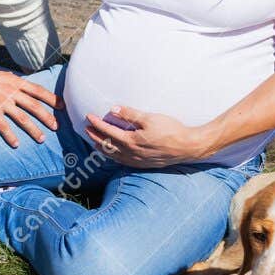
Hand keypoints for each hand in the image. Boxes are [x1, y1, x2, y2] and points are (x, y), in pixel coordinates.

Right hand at [0, 65, 58, 147]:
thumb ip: (9, 80)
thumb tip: (18, 82)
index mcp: (13, 81)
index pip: (37, 90)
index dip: (51, 98)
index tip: (63, 105)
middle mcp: (10, 90)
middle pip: (34, 105)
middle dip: (48, 117)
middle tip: (57, 127)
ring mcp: (0, 100)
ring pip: (22, 117)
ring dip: (33, 129)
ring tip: (41, 139)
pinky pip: (3, 126)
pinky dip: (10, 136)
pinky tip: (16, 144)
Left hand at [85, 104, 212, 166]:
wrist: (188, 147)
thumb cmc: (171, 130)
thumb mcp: (150, 118)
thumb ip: (131, 114)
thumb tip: (113, 109)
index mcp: (131, 141)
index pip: (108, 132)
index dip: (97, 124)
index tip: (89, 117)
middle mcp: (131, 153)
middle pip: (107, 145)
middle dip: (95, 136)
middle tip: (86, 129)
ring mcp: (137, 161)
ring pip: (113, 156)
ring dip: (102, 148)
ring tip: (95, 142)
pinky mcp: (143, 164)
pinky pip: (123, 161)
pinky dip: (114, 156)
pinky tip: (114, 154)